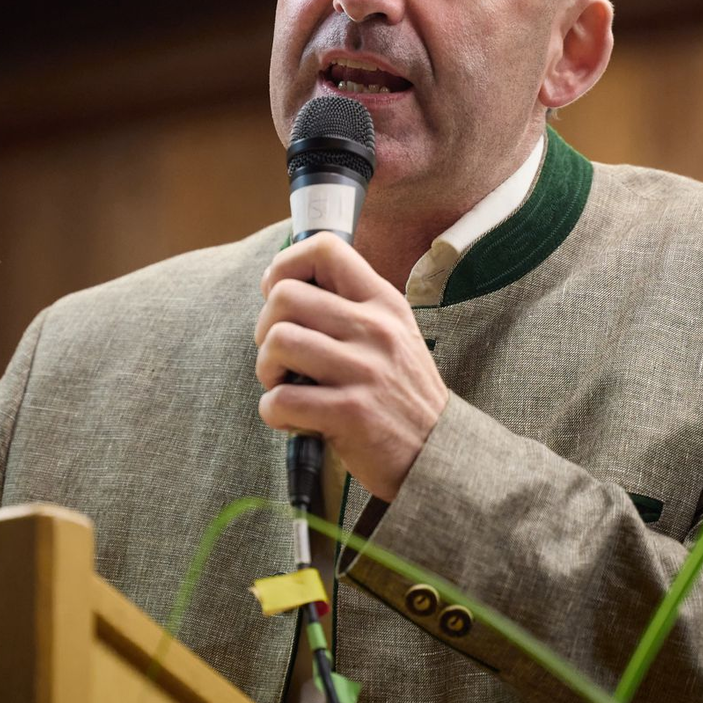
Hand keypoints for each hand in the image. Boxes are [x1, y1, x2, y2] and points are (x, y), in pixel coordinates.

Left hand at [254, 232, 447, 501]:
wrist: (437, 453)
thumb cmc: (400, 391)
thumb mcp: (391, 333)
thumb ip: (348, 306)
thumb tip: (281, 286)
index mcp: (383, 302)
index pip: (326, 249)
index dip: (286, 264)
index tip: (277, 294)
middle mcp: (375, 328)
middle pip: (284, 297)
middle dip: (265, 328)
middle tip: (280, 355)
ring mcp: (364, 370)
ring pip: (278, 342)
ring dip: (266, 368)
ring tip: (283, 384)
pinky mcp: (350, 413)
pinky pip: (281, 400)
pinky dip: (273, 411)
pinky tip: (292, 417)